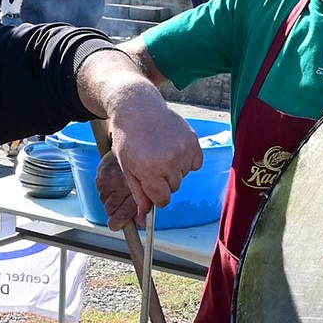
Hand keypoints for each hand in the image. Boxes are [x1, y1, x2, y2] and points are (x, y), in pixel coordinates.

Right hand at [96, 151, 141, 230]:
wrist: (136, 145)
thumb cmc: (144, 168)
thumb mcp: (149, 189)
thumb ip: (145, 207)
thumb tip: (140, 223)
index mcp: (138, 190)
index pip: (123, 214)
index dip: (119, 222)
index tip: (115, 225)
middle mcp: (123, 184)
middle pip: (110, 209)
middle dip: (115, 211)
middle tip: (121, 205)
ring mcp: (111, 178)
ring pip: (104, 201)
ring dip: (110, 200)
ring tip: (119, 191)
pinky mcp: (103, 172)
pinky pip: (100, 189)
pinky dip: (106, 189)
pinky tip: (114, 182)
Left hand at [106, 101, 202, 217]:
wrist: (137, 107)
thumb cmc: (128, 138)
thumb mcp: (127, 167)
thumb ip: (138, 192)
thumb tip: (145, 214)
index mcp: (150, 170)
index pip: (163, 199)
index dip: (156, 197)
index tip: (152, 189)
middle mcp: (169, 161)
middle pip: (174, 187)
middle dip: (163, 181)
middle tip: (152, 163)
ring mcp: (183, 150)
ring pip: (184, 175)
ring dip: (174, 169)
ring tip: (160, 152)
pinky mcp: (193, 140)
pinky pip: (196, 163)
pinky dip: (188, 160)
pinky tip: (173, 149)